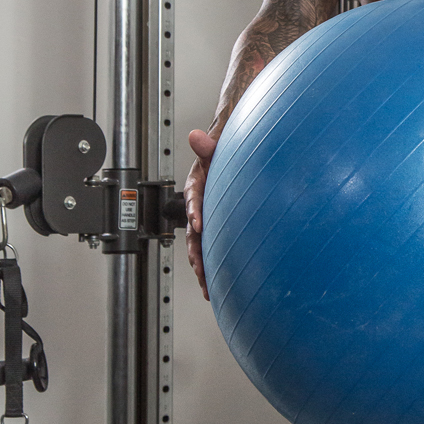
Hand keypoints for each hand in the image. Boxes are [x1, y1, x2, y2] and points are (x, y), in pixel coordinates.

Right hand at [185, 129, 217, 300]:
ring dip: (203, 266)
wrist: (229, 152)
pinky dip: (214, 264)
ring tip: (207, 287)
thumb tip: (196, 136)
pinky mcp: (216, 226)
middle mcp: (198, 203)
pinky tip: (220, 282)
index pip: (193, 198)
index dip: (194, 211)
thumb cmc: (221, 151)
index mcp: (196, 184)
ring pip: (201, 245)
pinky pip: (213, 246)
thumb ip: (207, 144)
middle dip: (196, 253)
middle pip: (193, 231)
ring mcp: (207, 216)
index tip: (198, 224)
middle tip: (201, 270)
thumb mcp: (215, 146)